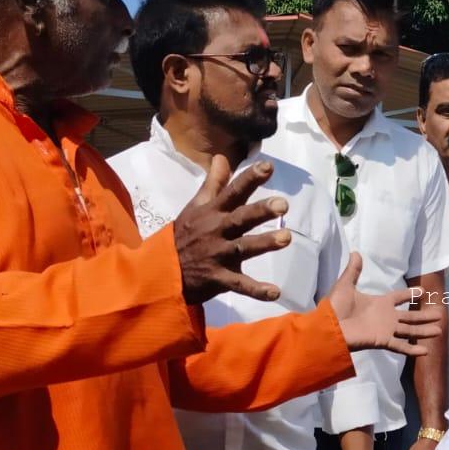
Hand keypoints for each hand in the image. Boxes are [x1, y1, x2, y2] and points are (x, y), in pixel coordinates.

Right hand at [173, 155, 290, 304]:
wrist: (162, 271)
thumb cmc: (184, 235)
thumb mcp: (195, 206)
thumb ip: (213, 183)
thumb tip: (222, 157)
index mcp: (212, 212)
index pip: (233, 191)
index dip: (250, 178)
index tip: (268, 166)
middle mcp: (217, 230)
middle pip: (241, 218)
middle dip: (260, 211)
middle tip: (283, 205)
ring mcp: (218, 255)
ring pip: (244, 248)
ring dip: (264, 243)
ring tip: (286, 238)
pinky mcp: (219, 278)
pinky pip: (240, 285)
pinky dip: (257, 290)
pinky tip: (275, 293)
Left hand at [327, 253, 443, 356]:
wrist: (328, 326)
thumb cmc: (335, 307)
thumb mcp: (345, 285)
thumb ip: (353, 270)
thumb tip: (356, 252)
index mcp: (379, 303)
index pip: (398, 298)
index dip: (409, 294)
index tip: (422, 291)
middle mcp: (386, 317)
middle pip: (410, 317)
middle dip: (425, 316)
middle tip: (440, 314)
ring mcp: (386, 330)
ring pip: (410, 331)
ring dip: (424, 331)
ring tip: (439, 330)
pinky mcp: (383, 340)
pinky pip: (401, 345)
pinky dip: (413, 349)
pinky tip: (425, 350)